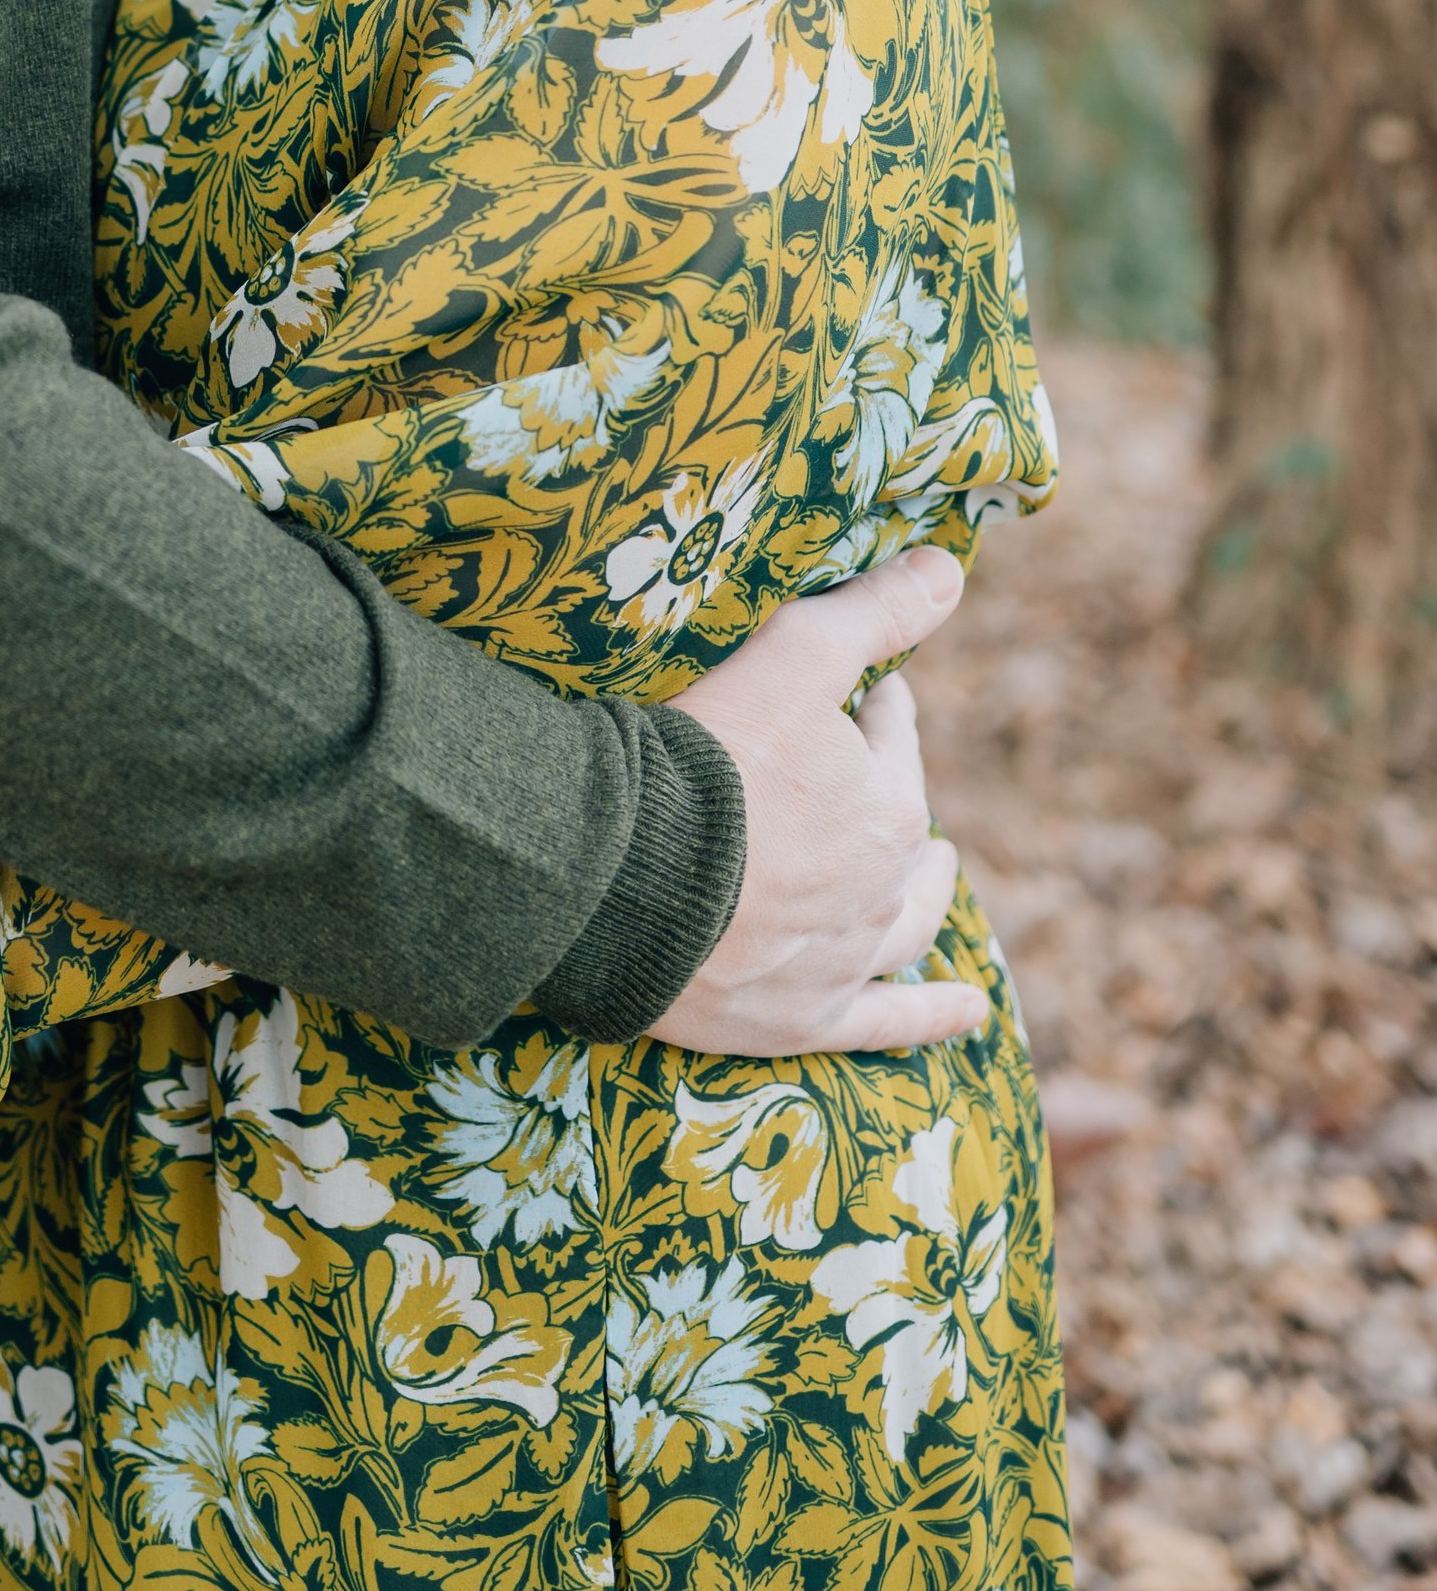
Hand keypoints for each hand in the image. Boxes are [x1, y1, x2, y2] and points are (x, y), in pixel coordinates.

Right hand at [646, 545, 985, 1056]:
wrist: (621, 879)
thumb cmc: (704, 759)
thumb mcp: (793, 656)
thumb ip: (875, 612)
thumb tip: (952, 566)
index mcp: (887, 805)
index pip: (891, 738)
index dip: (874, 707)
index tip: (859, 689)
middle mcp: (880, 888)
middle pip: (897, 828)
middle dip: (890, 792)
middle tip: (870, 766)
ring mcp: (843, 960)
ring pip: (903, 924)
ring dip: (926, 893)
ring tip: (939, 871)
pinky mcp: (803, 1019)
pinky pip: (886, 1024)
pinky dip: (932, 1018)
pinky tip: (969, 1016)